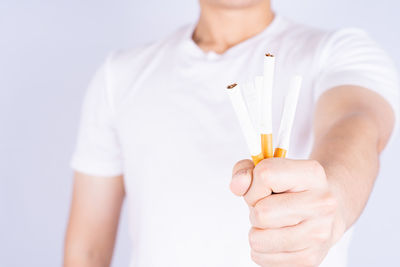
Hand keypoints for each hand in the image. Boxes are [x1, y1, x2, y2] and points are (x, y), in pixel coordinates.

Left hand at [230, 158, 346, 266]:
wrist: (327, 212)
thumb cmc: (290, 189)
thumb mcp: (268, 169)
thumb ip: (245, 170)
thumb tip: (237, 186)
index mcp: (312, 174)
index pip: (265, 175)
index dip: (254, 184)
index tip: (264, 188)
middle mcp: (322, 203)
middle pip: (262, 213)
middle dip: (255, 210)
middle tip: (269, 207)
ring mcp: (319, 234)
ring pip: (258, 239)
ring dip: (257, 230)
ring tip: (273, 222)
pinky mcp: (310, 259)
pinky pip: (262, 257)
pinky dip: (261, 249)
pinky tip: (276, 237)